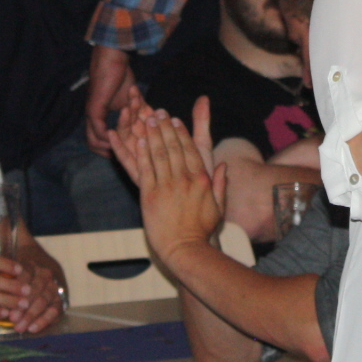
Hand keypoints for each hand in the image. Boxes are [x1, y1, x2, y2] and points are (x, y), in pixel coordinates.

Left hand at [84, 45, 135, 153]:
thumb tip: (142, 121)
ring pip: (92, 140)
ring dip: (108, 148)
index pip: (99, 138)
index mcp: (100, 114)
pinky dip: (108, 138)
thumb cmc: (119, 75)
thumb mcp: (128, 99)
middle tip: (122, 158)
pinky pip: (98, 131)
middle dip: (107, 153)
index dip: (110, 148)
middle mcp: (93, 116)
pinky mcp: (94, 109)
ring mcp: (91, 113)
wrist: (113, 60)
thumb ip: (131, 112)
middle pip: (92, 143)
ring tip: (122, 153)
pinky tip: (119, 140)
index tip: (124, 153)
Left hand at [110, 102, 226, 261]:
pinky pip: (145, 169)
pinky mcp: (150, 195)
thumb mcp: (218, 207)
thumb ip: (220, 185)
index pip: (190, 149)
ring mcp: (166, 186)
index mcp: (201, 179)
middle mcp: (184, 179)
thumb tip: (224, 167)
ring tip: (146, 120)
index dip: (181, 132)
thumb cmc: (202, 230)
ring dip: (152, 135)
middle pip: (173, 146)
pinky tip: (138, 141)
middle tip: (158, 112)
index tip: (175, 119)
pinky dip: (142, 154)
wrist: (184, 249)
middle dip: (164, 127)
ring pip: (158, 154)